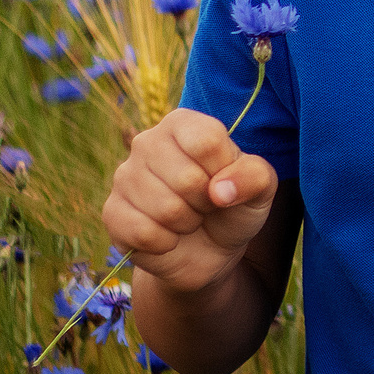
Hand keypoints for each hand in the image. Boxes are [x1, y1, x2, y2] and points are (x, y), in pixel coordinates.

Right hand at [102, 107, 278, 294]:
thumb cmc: (233, 206)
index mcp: (183, 124)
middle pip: (186, 178)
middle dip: (206, 203)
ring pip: (165, 209)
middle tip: (205, 204)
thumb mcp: (260, 187)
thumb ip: (254, 176)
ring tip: (187, 218)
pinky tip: (167, 236)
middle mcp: (147, 142)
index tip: (223, 180)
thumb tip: (220, 190)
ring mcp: (124, 177)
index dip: (224, 171)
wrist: (207, 249)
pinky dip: (165, 243)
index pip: (207, 140)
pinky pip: (143, 232)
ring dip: (186, 224)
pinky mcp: (112, 212)